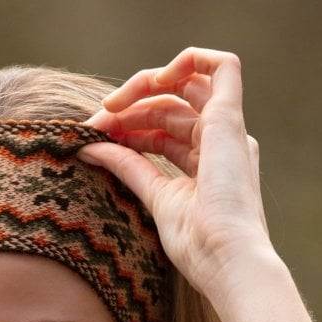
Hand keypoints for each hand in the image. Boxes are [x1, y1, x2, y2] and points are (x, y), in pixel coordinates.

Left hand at [79, 48, 274, 299]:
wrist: (226, 260)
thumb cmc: (198, 247)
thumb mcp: (155, 198)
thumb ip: (129, 168)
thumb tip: (90, 149)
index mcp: (208, 165)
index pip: (163, 132)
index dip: (128, 129)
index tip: (96, 140)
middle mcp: (221, 143)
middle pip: (170, 107)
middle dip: (128, 110)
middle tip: (94, 125)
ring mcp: (228, 130)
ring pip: (186, 85)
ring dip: (142, 89)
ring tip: (109, 109)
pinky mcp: (230, 120)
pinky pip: (221, 66)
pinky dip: (186, 61)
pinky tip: (151, 82)